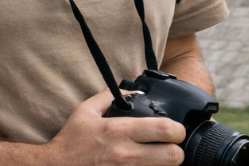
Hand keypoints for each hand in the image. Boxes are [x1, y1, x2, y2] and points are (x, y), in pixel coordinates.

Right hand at [37, 89, 185, 165]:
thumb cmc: (71, 142)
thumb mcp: (85, 111)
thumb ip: (109, 96)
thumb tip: (133, 91)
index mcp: (119, 131)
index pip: (164, 130)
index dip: (177, 130)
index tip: (174, 130)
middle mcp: (126, 154)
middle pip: (173, 156)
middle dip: (177, 152)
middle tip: (171, 148)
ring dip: (165, 165)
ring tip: (159, 159)